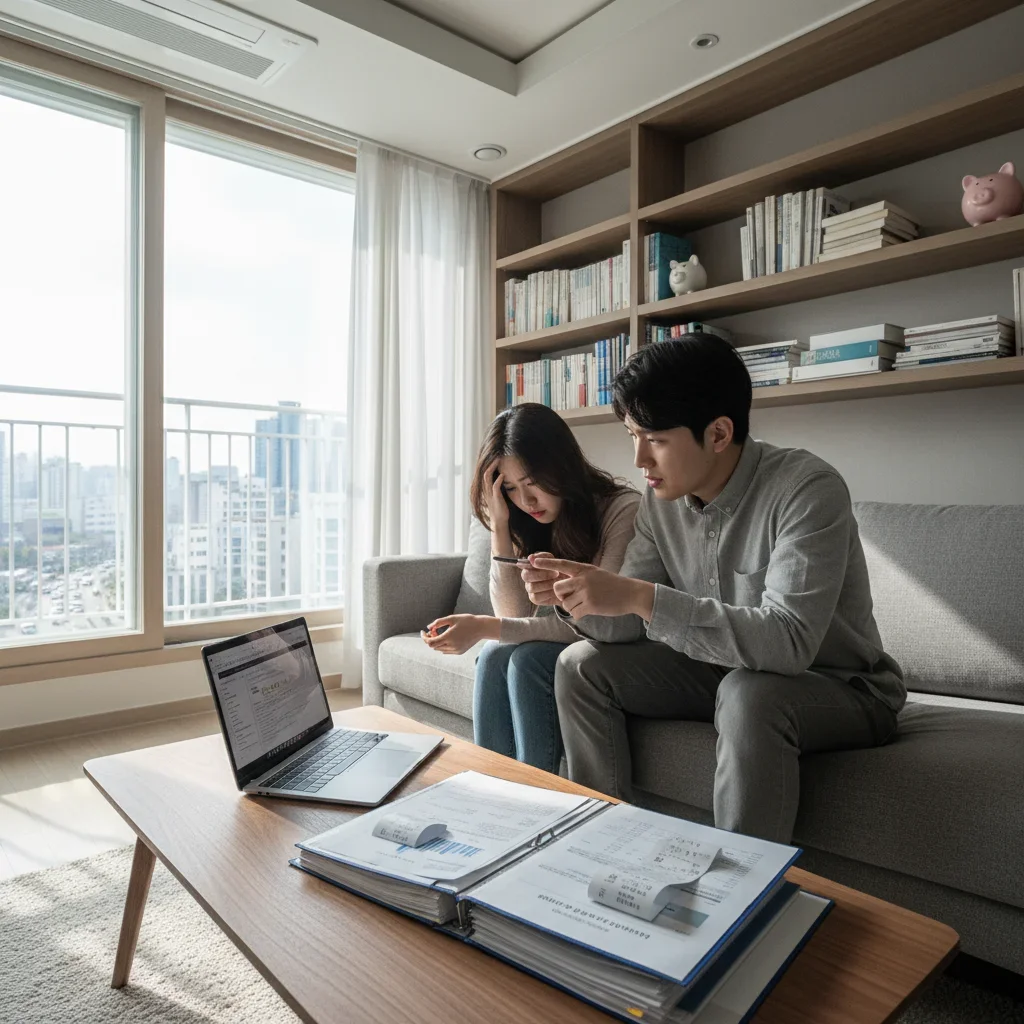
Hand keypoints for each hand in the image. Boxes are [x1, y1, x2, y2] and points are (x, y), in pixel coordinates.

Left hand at [422, 614, 497, 654]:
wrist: (482, 628)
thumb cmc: (467, 620)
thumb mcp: (452, 618)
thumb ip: (438, 622)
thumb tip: (428, 627)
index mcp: (448, 637)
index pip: (430, 642)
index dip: (424, 637)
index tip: (423, 631)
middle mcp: (451, 646)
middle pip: (434, 646)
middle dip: (430, 638)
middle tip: (433, 630)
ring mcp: (456, 650)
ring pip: (440, 649)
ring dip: (437, 642)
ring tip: (440, 633)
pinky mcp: (460, 652)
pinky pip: (447, 651)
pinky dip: (443, 646)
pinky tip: (446, 638)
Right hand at [483, 459, 508, 528]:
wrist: (499, 521)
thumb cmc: (500, 508)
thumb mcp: (498, 495)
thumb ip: (498, 487)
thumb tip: (502, 478)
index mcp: (486, 489)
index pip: (485, 473)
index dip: (489, 465)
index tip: (495, 457)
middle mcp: (486, 490)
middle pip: (484, 472)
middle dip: (490, 463)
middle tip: (496, 455)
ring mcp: (490, 494)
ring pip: (487, 478)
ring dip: (492, 468)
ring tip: (498, 460)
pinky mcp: (495, 498)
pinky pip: (494, 487)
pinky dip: (498, 480)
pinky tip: (503, 475)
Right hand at [520, 551, 569, 606]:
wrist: (570, 585)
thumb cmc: (561, 570)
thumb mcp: (555, 561)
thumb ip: (544, 557)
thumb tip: (530, 557)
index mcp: (530, 566)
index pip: (524, 564)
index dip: (533, 564)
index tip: (545, 564)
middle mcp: (528, 577)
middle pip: (526, 576)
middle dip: (542, 574)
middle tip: (556, 573)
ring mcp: (530, 588)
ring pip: (532, 587)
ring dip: (547, 584)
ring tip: (558, 582)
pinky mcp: (535, 598)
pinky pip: (536, 597)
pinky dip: (547, 594)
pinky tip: (556, 592)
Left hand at [531, 558, 655, 620]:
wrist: (630, 593)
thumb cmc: (612, 585)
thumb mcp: (595, 574)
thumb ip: (579, 576)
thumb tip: (560, 584)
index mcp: (584, 569)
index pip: (561, 564)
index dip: (546, 563)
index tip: (531, 561)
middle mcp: (583, 579)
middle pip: (558, 588)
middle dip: (562, 595)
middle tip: (574, 597)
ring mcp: (586, 592)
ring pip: (565, 603)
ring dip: (573, 606)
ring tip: (586, 603)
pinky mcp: (590, 605)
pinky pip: (574, 613)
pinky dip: (580, 614)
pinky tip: (590, 609)